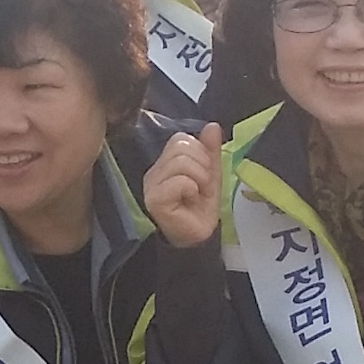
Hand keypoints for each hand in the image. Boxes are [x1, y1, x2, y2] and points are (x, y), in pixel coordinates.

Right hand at [141, 124, 222, 247]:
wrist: (197, 237)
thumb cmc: (200, 207)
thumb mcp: (211, 174)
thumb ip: (210, 150)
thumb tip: (212, 126)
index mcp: (165, 163)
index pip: (181, 139)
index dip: (200, 152)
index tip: (204, 174)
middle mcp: (154, 171)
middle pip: (181, 147)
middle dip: (202, 165)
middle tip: (201, 186)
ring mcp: (151, 185)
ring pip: (181, 162)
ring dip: (199, 178)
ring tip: (197, 193)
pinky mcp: (155, 199)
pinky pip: (180, 181)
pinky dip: (192, 189)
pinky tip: (189, 200)